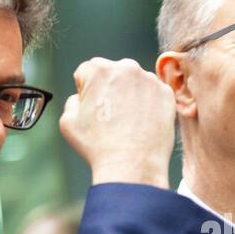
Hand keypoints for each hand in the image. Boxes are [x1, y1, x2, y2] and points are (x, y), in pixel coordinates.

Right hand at [59, 58, 174, 188]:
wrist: (132, 166)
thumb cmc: (97, 147)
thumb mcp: (67, 122)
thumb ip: (72, 100)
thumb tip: (82, 97)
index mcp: (97, 69)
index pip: (88, 72)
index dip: (87, 92)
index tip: (93, 111)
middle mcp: (126, 67)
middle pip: (114, 73)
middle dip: (111, 89)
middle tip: (112, 117)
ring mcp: (150, 80)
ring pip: (136, 82)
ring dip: (131, 95)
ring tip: (128, 124)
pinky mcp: (167, 94)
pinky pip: (154, 95)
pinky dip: (149, 106)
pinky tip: (143, 125)